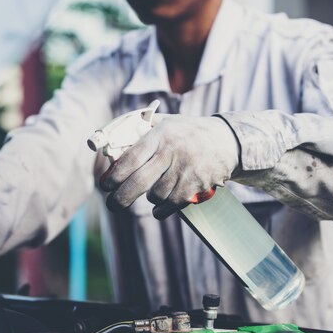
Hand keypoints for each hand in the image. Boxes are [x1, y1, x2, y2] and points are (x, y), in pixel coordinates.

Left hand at [100, 115, 239, 218]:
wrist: (227, 141)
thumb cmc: (187, 132)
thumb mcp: (165, 123)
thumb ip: (138, 129)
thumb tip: (106, 143)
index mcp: (160, 135)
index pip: (131, 158)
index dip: (115, 175)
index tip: (105, 185)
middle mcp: (171, 152)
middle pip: (139, 182)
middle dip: (121, 198)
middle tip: (112, 205)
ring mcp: (185, 171)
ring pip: (155, 196)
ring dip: (149, 197)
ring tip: (152, 190)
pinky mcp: (196, 186)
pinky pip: (171, 205)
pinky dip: (162, 209)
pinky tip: (159, 207)